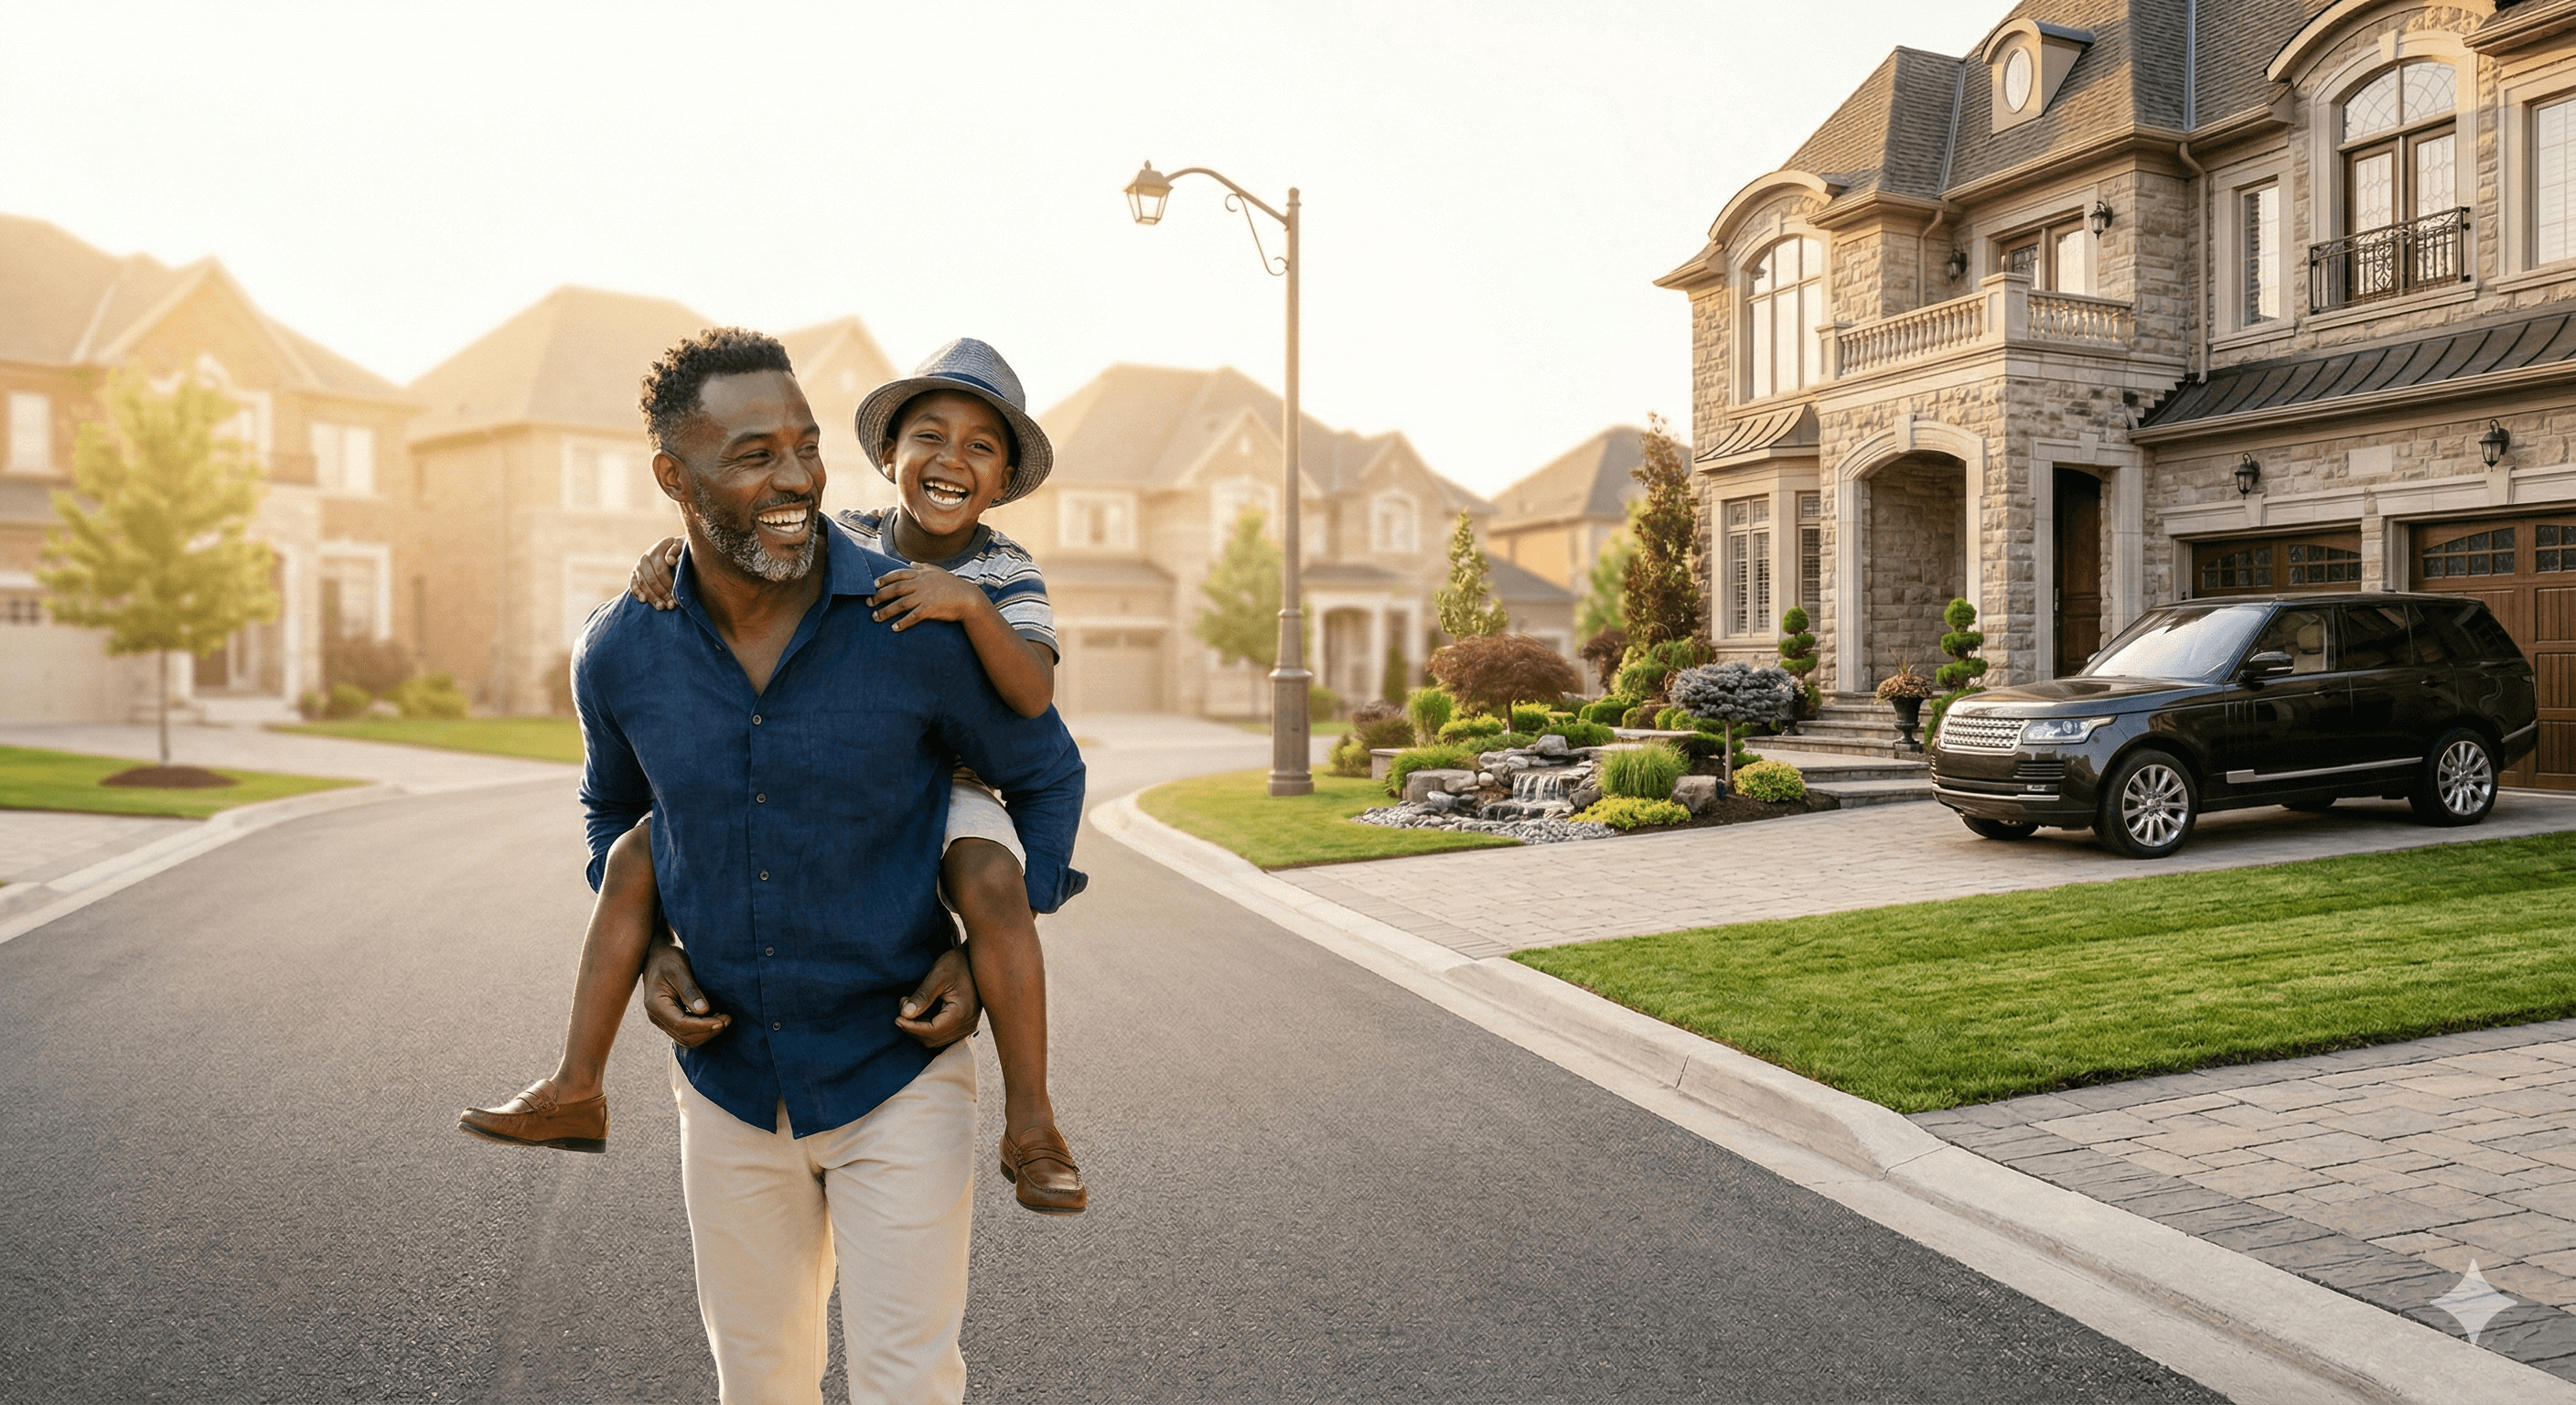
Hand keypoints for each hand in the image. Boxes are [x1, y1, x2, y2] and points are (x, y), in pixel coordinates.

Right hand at [628, 537, 682, 610]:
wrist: (671, 547)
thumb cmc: (680, 550)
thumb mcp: (681, 546)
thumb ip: (676, 551)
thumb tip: (670, 561)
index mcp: (657, 550)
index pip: (661, 570)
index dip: (669, 584)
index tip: (677, 595)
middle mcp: (645, 558)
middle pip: (652, 579)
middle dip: (662, 594)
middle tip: (672, 605)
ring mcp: (638, 566)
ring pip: (643, 584)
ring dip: (652, 597)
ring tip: (661, 607)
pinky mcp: (634, 574)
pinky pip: (633, 584)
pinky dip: (637, 593)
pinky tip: (643, 601)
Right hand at [642, 939, 730, 1046]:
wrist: (657, 957)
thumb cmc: (668, 960)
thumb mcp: (679, 970)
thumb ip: (690, 990)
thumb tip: (704, 1010)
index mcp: (656, 1005)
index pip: (681, 1025)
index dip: (703, 1026)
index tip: (722, 1020)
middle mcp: (657, 1017)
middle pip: (684, 1036)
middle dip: (708, 1031)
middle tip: (728, 1019)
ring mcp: (663, 1021)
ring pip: (687, 1038)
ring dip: (707, 1032)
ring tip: (724, 1019)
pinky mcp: (671, 1020)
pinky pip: (687, 1032)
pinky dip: (703, 1029)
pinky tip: (716, 1018)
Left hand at [869, 566, 987, 630]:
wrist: (968, 598)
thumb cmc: (953, 584)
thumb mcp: (937, 571)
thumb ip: (922, 566)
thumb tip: (911, 562)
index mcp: (921, 574)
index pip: (898, 574)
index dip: (884, 579)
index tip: (874, 584)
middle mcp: (920, 584)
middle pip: (895, 589)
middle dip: (879, 596)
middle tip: (868, 602)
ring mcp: (925, 597)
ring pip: (900, 604)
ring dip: (886, 611)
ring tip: (875, 617)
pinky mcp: (930, 609)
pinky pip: (913, 616)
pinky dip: (903, 622)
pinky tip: (894, 628)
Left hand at [894, 946, 979, 1046]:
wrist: (976, 960)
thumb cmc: (957, 963)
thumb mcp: (937, 975)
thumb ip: (922, 996)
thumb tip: (905, 1015)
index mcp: (962, 1013)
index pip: (932, 1031)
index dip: (912, 1027)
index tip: (897, 1017)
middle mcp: (968, 1024)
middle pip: (933, 1039)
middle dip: (913, 1027)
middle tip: (903, 1007)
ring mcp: (968, 1026)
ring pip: (936, 1039)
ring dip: (919, 1028)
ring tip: (910, 1007)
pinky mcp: (965, 1024)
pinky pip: (942, 1034)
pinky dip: (927, 1027)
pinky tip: (921, 1012)